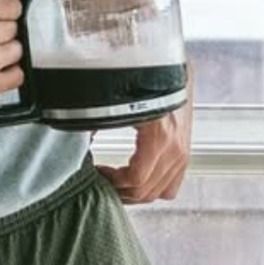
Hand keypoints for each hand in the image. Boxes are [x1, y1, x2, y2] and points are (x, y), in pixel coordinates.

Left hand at [96, 63, 192, 202]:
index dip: (113, 182)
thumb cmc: (147, 82)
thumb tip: (79, 141)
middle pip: (145, 192)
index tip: (99, 172)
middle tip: (103, 181)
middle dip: (120, 191)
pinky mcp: (184, 155)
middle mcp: (175, 150)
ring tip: (117, 182)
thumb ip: (97, 121)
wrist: (174, 71)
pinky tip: (137, 178)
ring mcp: (182, 155)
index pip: (136, 179)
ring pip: (158, 193)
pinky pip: (171, 188)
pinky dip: (153, 189)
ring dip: (135, 192)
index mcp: (159, 137)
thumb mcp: (119, 102)